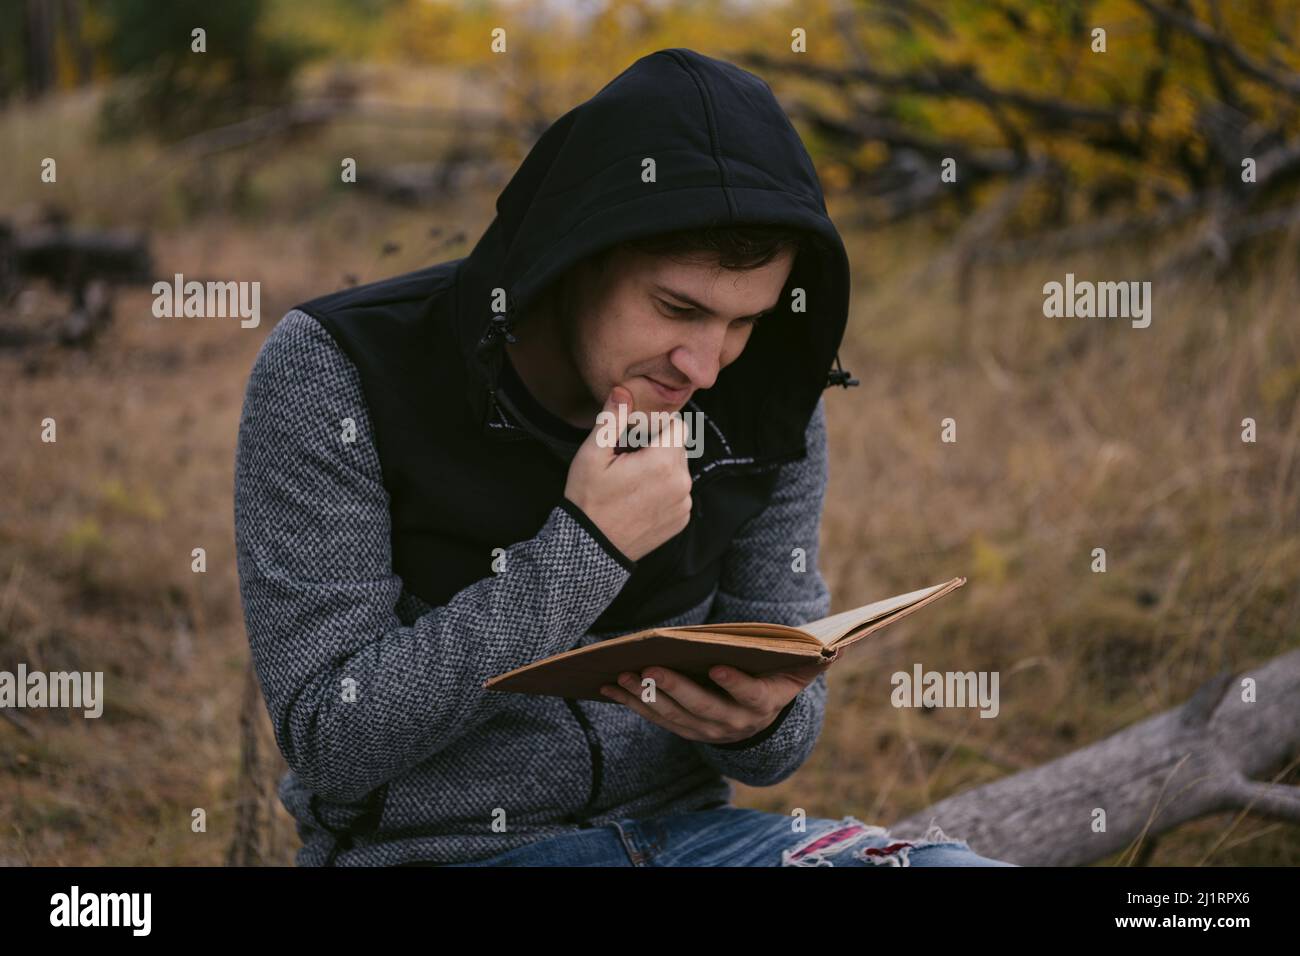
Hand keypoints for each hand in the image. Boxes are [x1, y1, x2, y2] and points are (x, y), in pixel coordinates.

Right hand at [563, 386, 692, 562]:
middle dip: (658, 446)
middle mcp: (681, 483)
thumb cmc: (588, 499)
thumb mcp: (592, 455)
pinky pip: (679, 492)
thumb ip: (611, 419)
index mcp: (663, 462)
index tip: (635, 435)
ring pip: (679, 469)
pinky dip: (664, 490)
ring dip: (662, 468)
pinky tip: (639, 498)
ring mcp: (683, 504)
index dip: (657, 425)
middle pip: (679, 447)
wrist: (591, 548)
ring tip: (632, 480)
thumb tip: (622, 391)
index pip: (678, 425)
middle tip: (628, 458)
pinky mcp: (681, 520)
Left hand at [598, 661, 829, 744]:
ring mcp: (707, 731)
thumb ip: (815, 658)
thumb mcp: (799, 667)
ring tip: (624, 675)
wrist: (762, 714)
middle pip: (702, 709)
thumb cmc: (776, 675)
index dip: (735, 684)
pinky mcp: (684, 729)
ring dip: (646, 697)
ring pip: (673, 716)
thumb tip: (841, 646)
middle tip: (651, 668)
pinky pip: (656, 718)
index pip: (750, 697)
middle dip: (675, 689)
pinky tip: (613, 685)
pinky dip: (633, 703)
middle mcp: (735, 724)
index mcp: (764, 704)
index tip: (718, 667)